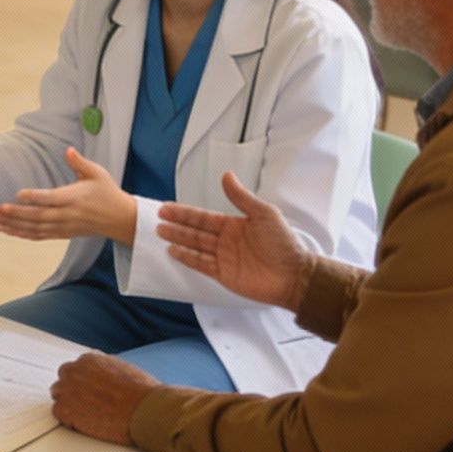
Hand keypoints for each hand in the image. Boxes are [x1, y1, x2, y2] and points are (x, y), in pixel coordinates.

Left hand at [0, 147, 135, 245]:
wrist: (119, 219)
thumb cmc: (107, 192)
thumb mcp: (97, 173)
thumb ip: (79, 162)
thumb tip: (67, 150)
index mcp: (75, 198)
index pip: (52, 199)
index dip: (35, 197)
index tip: (18, 193)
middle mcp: (68, 215)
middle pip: (38, 217)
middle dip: (15, 214)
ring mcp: (64, 227)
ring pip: (35, 229)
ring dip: (14, 226)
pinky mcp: (62, 234)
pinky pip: (39, 236)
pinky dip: (22, 234)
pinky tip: (7, 230)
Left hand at [49, 351, 157, 444]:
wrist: (143, 409)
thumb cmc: (142, 393)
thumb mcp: (126, 370)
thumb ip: (109, 371)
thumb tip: (108, 379)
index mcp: (91, 359)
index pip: (78, 368)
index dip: (83, 382)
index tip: (89, 391)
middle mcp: (75, 370)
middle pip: (64, 378)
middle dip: (73, 390)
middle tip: (85, 404)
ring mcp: (68, 389)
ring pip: (58, 395)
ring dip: (69, 404)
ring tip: (86, 416)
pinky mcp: (65, 409)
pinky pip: (58, 413)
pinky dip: (69, 420)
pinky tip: (84, 425)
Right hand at [154, 170, 310, 311]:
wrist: (294, 276)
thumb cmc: (284, 244)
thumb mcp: (264, 214)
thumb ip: (242, 197)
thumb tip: (227, 175)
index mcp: (234, 225)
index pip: (203, 217)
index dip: (185, 212)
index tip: (167, 207)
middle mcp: (226, 240)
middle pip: (195, 231)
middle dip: (177, 225)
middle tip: (158, 219)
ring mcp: (224, 258)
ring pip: (195, 246)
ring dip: (178, 239)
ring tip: (161, 233)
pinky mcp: (224, 274)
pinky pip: (201, 264)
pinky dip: (187, 258)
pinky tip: (174, 252)